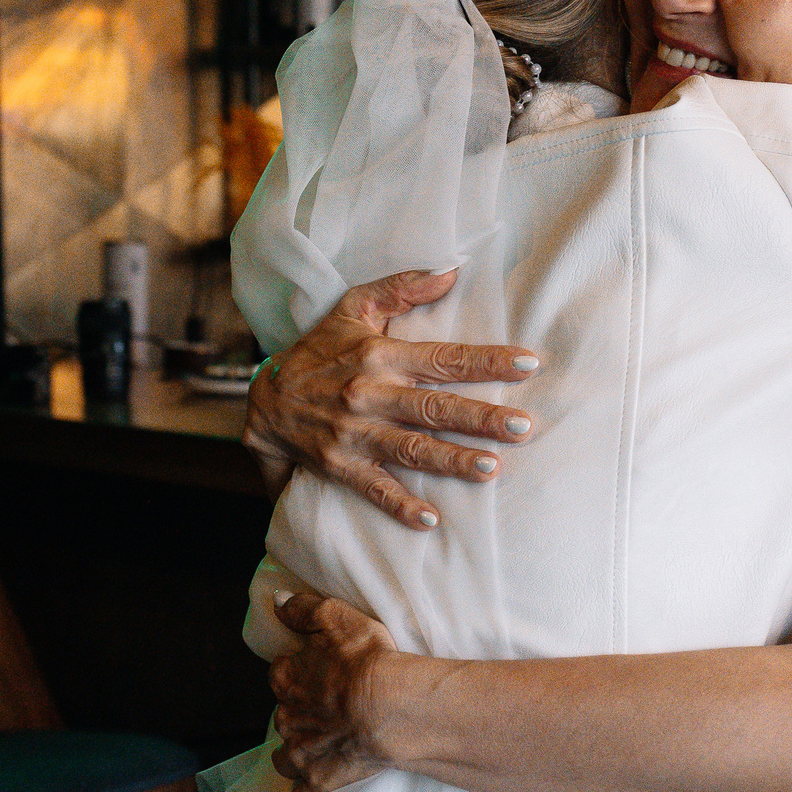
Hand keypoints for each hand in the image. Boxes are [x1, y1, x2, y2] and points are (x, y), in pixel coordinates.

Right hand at [242, 270, 539, 530]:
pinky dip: (400, 506)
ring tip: (490, 469)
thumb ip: (401, 288)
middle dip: (480, 418)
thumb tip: (451, 271)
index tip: (528, 364)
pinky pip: (374, 489)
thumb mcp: (352, 309)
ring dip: (451, 460)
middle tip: (521, 427)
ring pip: (411, 449)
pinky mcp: (340, 466)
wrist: (263, 402)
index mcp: (378, 356)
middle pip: (433, 408)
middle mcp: (368, 395)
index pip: (443, 357)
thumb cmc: (319, 352)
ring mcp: (353, 434)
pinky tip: (430, 520)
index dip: (487, 360)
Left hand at [268, 593, 419, 791]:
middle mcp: (287, 719)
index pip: (281, 674)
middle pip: (283, 716)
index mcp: (288, 680)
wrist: (389, 707)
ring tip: (306, 752)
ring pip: (284, 756)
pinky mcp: (319, 782)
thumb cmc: (366, 660)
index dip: (298, 673)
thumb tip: (279, 601)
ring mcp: (302, 753)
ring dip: (291, 754)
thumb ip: (304, 609)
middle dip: (297, 714)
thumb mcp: (336, 618)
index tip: (315, 673)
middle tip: (322, 711)